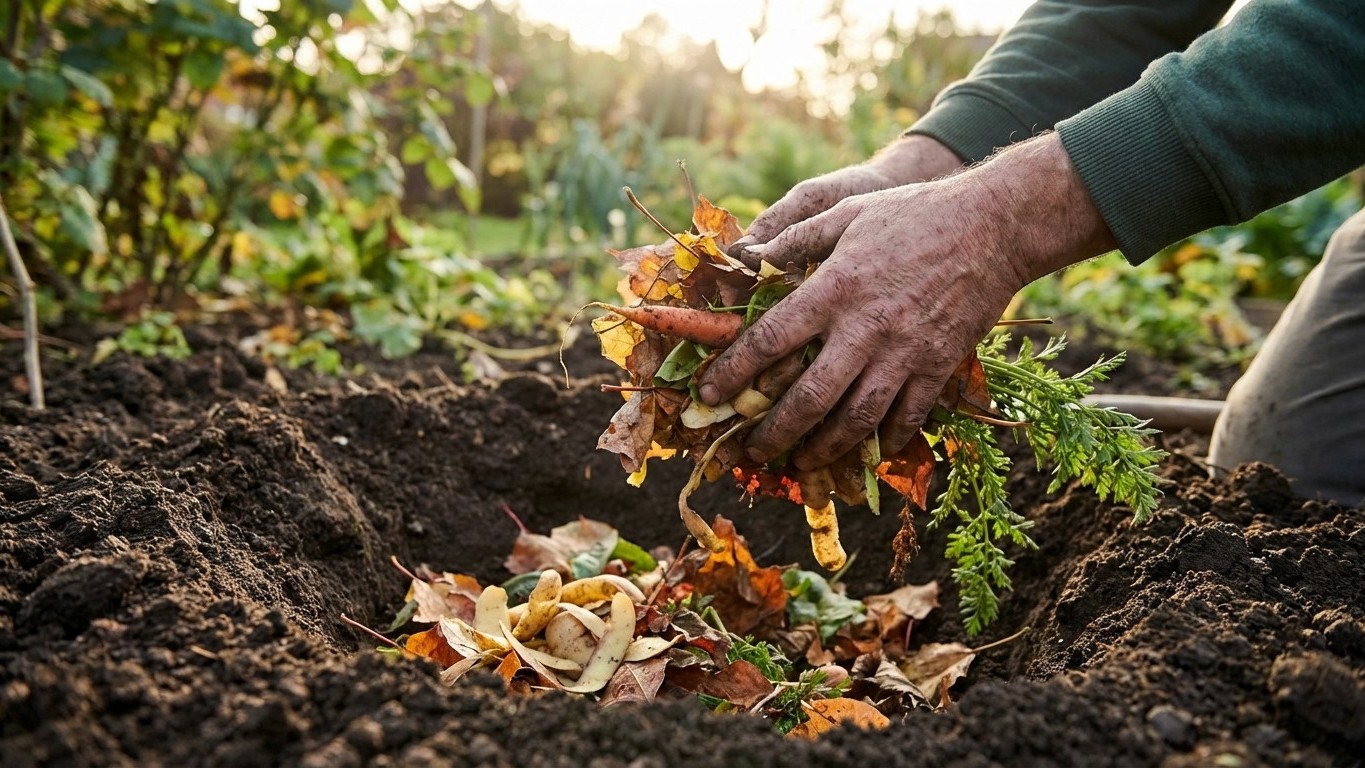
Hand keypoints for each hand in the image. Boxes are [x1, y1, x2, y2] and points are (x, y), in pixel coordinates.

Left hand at [699, 133, 1115, 469]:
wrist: (993, 226)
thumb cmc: (913, 213)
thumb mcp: (846, 213)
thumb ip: (794, 240)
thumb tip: (746, 258)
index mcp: (834, 289)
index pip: (770, 340)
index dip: (733, 372)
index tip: (709, 393)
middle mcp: (865, 329)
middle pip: (810, 397)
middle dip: (774, 431)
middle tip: (752, 450)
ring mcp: (905, 354)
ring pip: (856, 418)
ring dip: (823, 447)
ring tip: (801, 461)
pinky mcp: (939, 367)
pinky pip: (907, 418)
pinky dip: (883, 441)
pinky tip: (866, 452)